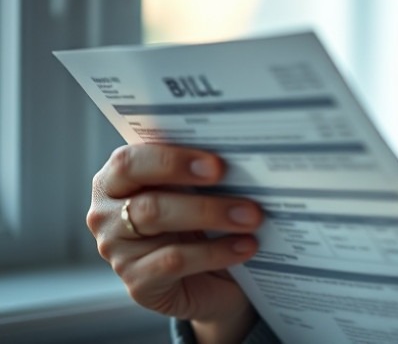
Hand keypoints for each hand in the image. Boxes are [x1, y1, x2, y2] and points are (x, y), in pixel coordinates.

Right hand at [87, 144, 262, 341]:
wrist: (212, 278)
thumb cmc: (200, 221)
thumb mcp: (197, 191)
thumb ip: (200, 170)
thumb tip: (237, 153)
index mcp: (117, 178)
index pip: (130, 162)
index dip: (172, 161)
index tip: (217, 164)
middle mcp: (106, 213)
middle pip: (147, 200)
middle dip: (200, 197)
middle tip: (242, 194)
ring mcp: (117, 251)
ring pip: (158, 225)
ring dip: (212, 217)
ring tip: (252, 218)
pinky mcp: (137, 283)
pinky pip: (174, 262)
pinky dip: (215, 252)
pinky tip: (245, 246)